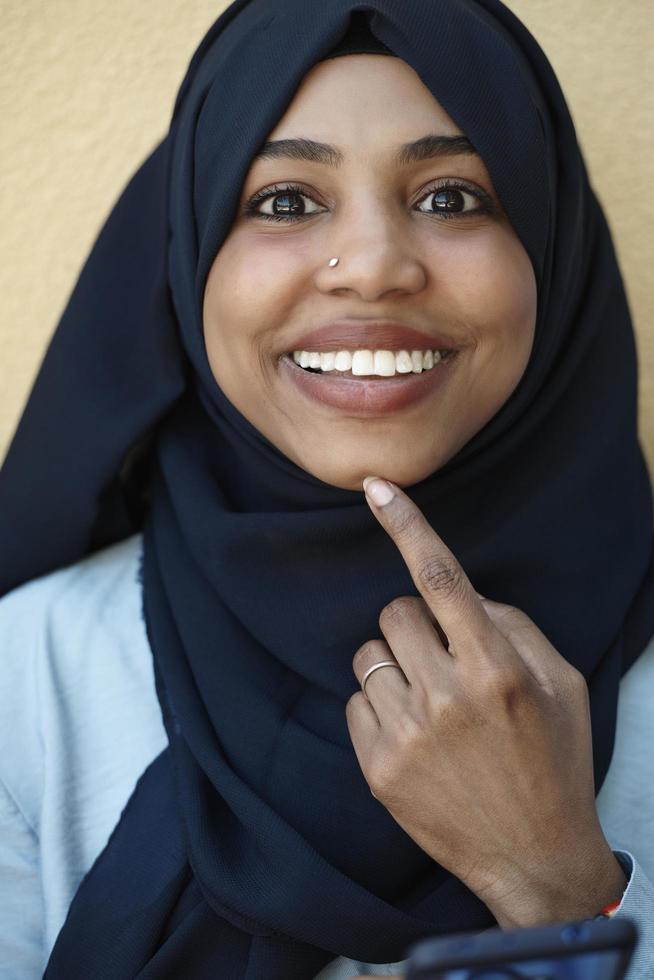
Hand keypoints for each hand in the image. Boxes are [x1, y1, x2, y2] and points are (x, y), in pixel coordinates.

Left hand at [345, 477, 625, 927]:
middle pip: (394, 613)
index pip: (440, 577)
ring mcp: (407, 734)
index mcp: (496, 666)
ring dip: (395, 665)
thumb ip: (513, 626)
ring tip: (429, 702)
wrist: (533, 857)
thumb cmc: (554, 761)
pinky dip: (379, 706)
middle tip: (443, 661)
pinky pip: (354, 702)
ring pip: (368, 655)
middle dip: (416, 626)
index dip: (406, 525)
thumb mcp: (561, 684)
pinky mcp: (378, 767)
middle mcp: (446, 695)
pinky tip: (413, 735)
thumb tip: (465, 597)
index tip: (376, 488)